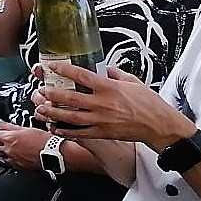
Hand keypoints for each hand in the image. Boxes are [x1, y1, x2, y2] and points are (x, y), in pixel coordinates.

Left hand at [0, 121, 49, 170]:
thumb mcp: (26, 129)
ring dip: (6, 151)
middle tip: (9, 140)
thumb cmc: (42, 140)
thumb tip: (1, 124)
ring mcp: (12, 160)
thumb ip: (10, 126)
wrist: (52, 153)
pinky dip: (12, 159)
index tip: (2, 133)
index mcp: (9, 139)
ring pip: (2, 155)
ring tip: (16, 147)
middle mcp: (8, 150)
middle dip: (1, 143)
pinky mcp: (18, 167)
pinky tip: (20, 155)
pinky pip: (10, 163)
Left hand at [31, 62, 191, 150]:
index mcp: (109, 87)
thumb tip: (103, 67)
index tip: (52, 67)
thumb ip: (115, 73)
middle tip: (41, 90)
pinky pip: (79, 133)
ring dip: (53, 113)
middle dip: (52, 94)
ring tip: (41, 109)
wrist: (159, 125)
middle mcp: (102, 103)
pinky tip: (54, 128)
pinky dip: (65, 131)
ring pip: (70, 117)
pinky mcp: (102, 133)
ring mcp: (101, 120)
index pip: (81, 75)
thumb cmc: (149, 103)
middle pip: (70, 98)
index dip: (64, 70)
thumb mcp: (133, 81)